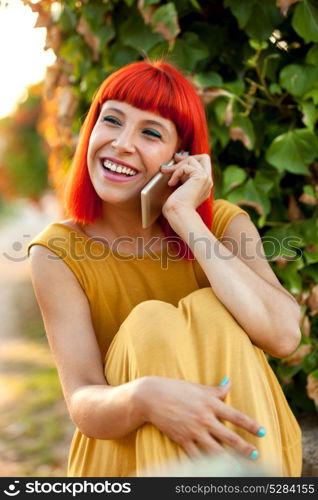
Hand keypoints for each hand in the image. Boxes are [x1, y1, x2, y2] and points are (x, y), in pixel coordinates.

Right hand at [137, 376, 263, 461]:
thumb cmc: (176, 388)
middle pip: (229, 437)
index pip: (236, 416)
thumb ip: (216, 389)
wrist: (152, 396)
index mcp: (211, 403)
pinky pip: (195, 456)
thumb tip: (230, 382)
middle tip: (255, 455)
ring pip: (215, 451)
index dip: (251, 425)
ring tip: (239, 470)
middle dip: (244, 448)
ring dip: (228, 461)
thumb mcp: (198, 387)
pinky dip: (204, 465)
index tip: (263, 432)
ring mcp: (193, 431)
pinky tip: (212, 472)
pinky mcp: (182, 440)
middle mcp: (204, 418)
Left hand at [160, 152, 212, 217]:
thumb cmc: (175, 207)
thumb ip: (182, 178)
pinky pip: (186, 167)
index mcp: (204, 186)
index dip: (190, 160)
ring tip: (166, 172)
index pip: (202, 165)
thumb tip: (176, 163)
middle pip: (204, 157)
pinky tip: (171, 183)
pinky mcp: (201, 177)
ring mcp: (206, 179)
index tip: (177, 161)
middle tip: (174, 158)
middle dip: (188, 157)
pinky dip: (176, 173)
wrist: (179, 215)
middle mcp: (208, 182)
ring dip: (177, 165)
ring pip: (193, 160)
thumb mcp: (179, 189)